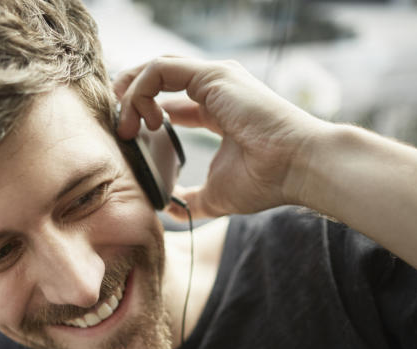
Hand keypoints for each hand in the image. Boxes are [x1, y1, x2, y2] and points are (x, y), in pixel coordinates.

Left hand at [114, 56, 331, 216]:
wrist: (296, 168)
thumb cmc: (266, 180)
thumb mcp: (216, 195)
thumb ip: (191, 200)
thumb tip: (172, 211)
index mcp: (216, 109)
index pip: (169, 99)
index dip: (143, 113)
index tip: (130, 139)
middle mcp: (214, 88)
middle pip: (158, 76)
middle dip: (130, 96)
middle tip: (120, 127)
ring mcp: (214, 78)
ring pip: (155, 69)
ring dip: (131, 95)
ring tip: (128, 128)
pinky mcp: (211, 75)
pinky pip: (159, 70)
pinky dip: (141, 91)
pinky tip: (143, 120)